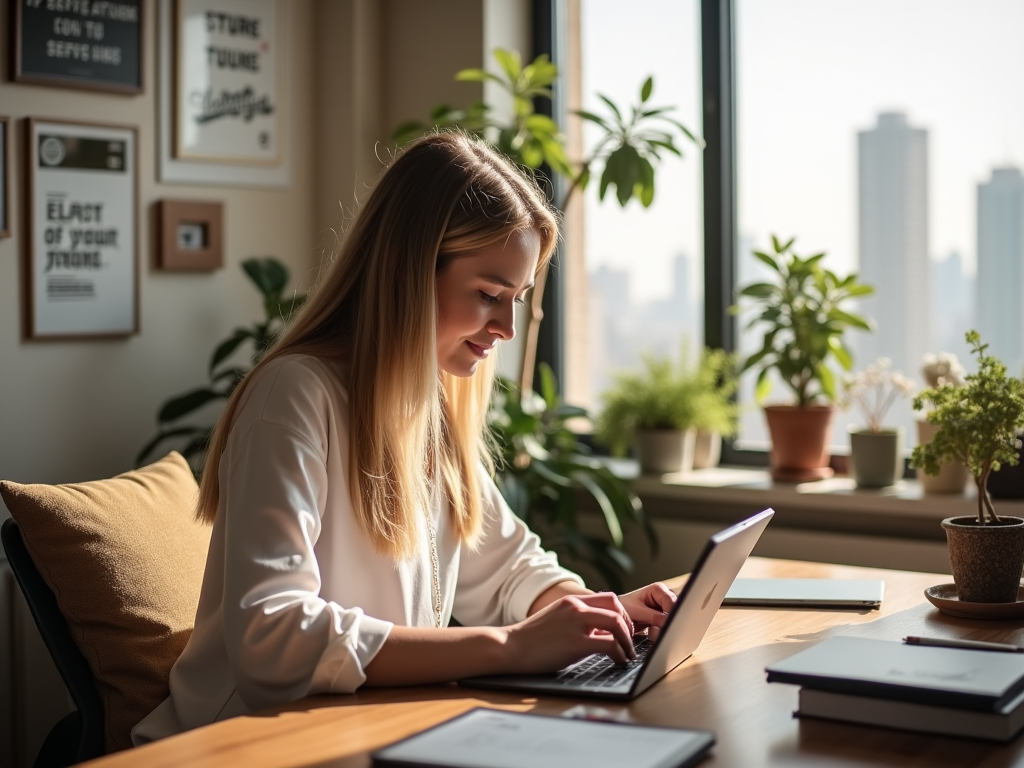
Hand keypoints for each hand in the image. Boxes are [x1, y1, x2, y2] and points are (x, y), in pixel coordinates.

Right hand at [505, 592, 635, 673]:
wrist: (508, 647)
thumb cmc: (529, 640)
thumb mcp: (555, 622)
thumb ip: (577, 623)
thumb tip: (600, 635)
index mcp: (570, 601)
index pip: (607, 598)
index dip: (622, 613)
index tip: (624, 629)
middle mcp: (575, 607)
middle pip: (616, 606)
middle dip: (629, 624)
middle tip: (629, 641)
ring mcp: (576, 623)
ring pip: (617, 623)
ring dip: (627, 640)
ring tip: (628, 654)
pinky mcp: (576, 643)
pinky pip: (610, 645)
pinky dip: (620, 653)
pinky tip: (618, 661)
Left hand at [618, 582, 676, 642]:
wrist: (618, 615)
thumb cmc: (625, 608)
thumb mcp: (637, 611)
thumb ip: (653, 616)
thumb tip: (667, 623)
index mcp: (658, 589)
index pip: (671, 601)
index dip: (670, 613)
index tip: (665, 624)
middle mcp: (665, 597)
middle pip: (675, 611)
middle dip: (666, 622)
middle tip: (657, 630)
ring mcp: (666, 608)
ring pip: (673, 620)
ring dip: (663, 628)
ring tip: (651, 631)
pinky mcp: (664, 618)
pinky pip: (668, 627)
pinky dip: (661, 632)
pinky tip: (651, 632)